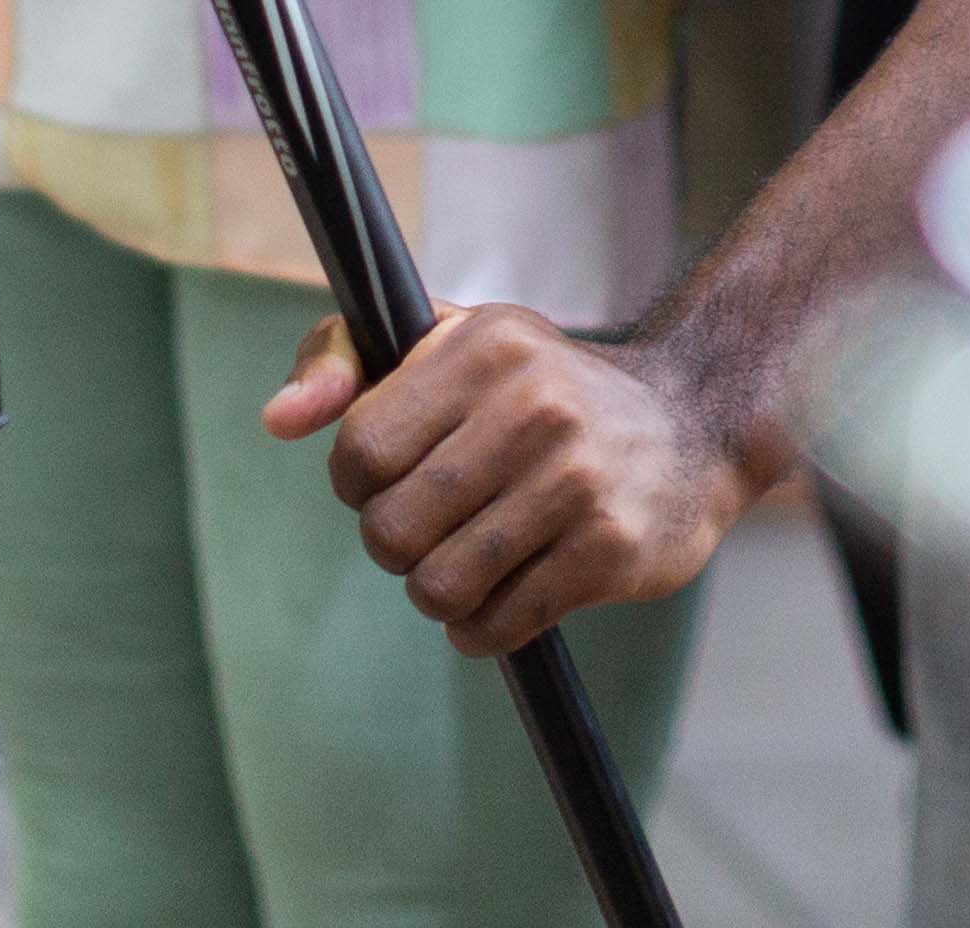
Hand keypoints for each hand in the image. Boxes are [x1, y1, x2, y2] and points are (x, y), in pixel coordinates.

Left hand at [265, 305, 763, 658]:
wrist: (693, 423)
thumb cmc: (543, 387)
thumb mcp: (455, 342)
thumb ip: (349, 359)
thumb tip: (276, 421)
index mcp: (484, 348)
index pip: (359, 450)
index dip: (360, 485)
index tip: (397, 478)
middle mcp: (533, 406)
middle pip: (388, 532)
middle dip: (399, 546)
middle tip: (439, 526)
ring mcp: (575, 481)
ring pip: (435, 588)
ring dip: (440, 593)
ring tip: (474, 562)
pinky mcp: (608, 551)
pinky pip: (494, 626)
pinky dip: (483, 627)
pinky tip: (511, 592)